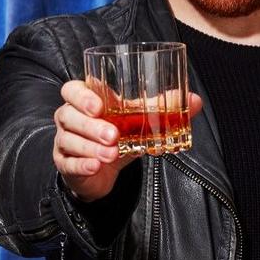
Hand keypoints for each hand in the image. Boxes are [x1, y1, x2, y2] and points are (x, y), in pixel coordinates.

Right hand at [53, 80, 202, 201]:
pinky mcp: (65, 164)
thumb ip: (164, 108)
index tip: (100, 105)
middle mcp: (70, 118)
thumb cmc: (118, 134)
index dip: (82, 95)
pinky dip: (82, 164)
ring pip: (69, 140)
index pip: (73, 90)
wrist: (103, 169)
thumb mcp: (139, 120)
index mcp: (85, 100)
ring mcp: (64, 141)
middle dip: (91, 125)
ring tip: (112, 153)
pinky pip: (68, 163)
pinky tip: (95, 166)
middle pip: (69, 115)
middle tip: (113, 135)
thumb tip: (194, 100)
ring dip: (90, 147)